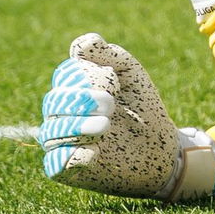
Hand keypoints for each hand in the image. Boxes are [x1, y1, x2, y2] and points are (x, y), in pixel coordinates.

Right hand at [37, 34, 214, 200]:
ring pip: (51, 132)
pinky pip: (56, 164)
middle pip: (55, 102)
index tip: (114, 84)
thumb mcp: (131, 75)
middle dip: (83, 101)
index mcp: (73, 88)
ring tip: (105, 126)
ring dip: (77, 127)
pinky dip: (71, 157)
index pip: (65, 76)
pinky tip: (93, 153)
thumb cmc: (143, 107)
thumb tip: (82, 43)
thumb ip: (109, 55)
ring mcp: (62, 143)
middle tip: (111, 106)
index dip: (85, 76)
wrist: (163, 147)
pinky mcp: (67, 169)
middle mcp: (61, 114)